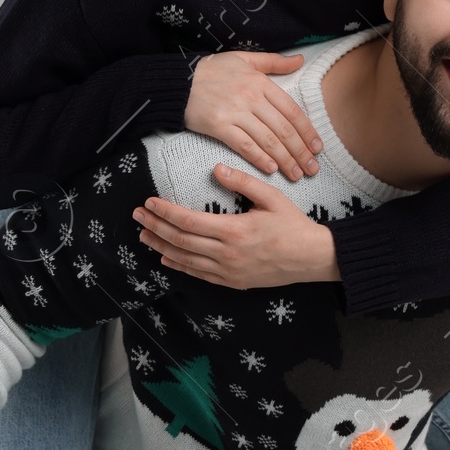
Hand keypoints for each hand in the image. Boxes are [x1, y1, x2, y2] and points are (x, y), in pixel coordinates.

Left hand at [134, 164, 340, 288]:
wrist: (311, 258)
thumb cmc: (293, 225)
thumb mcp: (271, 197)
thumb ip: (243, 182)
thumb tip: (216, 168)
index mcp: (234, 231)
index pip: (188, 220)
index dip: (165, 212)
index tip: (149, 202)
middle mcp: (226, 254)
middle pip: (180, 240)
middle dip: (155, 227)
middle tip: (137, 216)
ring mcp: (228, 271)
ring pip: (185, 260)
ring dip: (161, 247)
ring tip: (143, 236)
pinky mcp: (232, 281)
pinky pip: (199, 275)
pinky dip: (179, 266)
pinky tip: (166, 259)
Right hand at [183, 50, 321, 182]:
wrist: (178, 81)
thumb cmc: (213, 70)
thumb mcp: (245, 59)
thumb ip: (274, 62)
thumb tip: (300, 59)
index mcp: (260, 82)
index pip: (291, 111)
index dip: (307, 131)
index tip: (317, 148)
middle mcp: (251, 97)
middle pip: (283, 129)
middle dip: (301, 152)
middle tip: (312, 169)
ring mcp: (235, 112)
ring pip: (267, 140)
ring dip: (284, 160)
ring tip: (296, 174)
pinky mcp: (219, 125)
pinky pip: (244, 145)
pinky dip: (259, 158)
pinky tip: (271, 169)